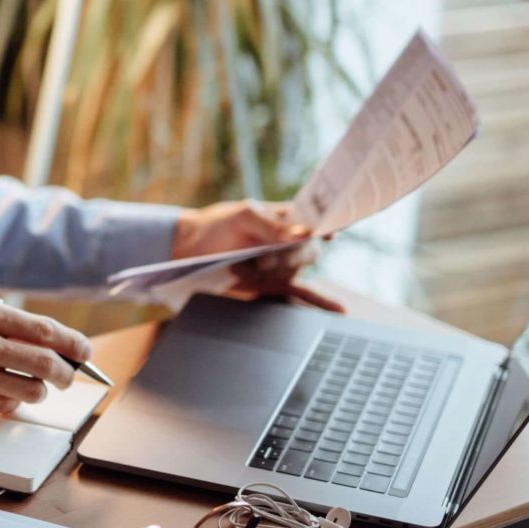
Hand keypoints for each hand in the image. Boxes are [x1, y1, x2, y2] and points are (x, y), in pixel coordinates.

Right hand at [0, 297, 92, 417]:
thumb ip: (3, 324)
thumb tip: (51, 343)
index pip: (45, 330)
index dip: (73, 343)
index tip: (84, 351)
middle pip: (46, 363)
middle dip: (66, 373)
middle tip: (68, 376)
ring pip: (30, 391)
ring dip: (38, 390)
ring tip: (32, 386)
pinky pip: (3, 407)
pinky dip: (8, 402)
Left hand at [172, 199, 341, 311]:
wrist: (187, 251)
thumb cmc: (216, 226)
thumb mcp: (242, 217)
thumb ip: (273, 226)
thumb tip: (306, 233)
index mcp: (284, 218)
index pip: (316, 220)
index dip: (328, 226)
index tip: (331, 236)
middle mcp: (287, 242)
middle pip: (307, 252)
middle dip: (284, 258)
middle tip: (259, 260)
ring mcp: (281, 265)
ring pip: (294, 273)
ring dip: (269, 274)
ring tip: (240, 267)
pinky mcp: (272, 285)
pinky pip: (299, 294)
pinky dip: (318, 302)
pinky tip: (341, 310)